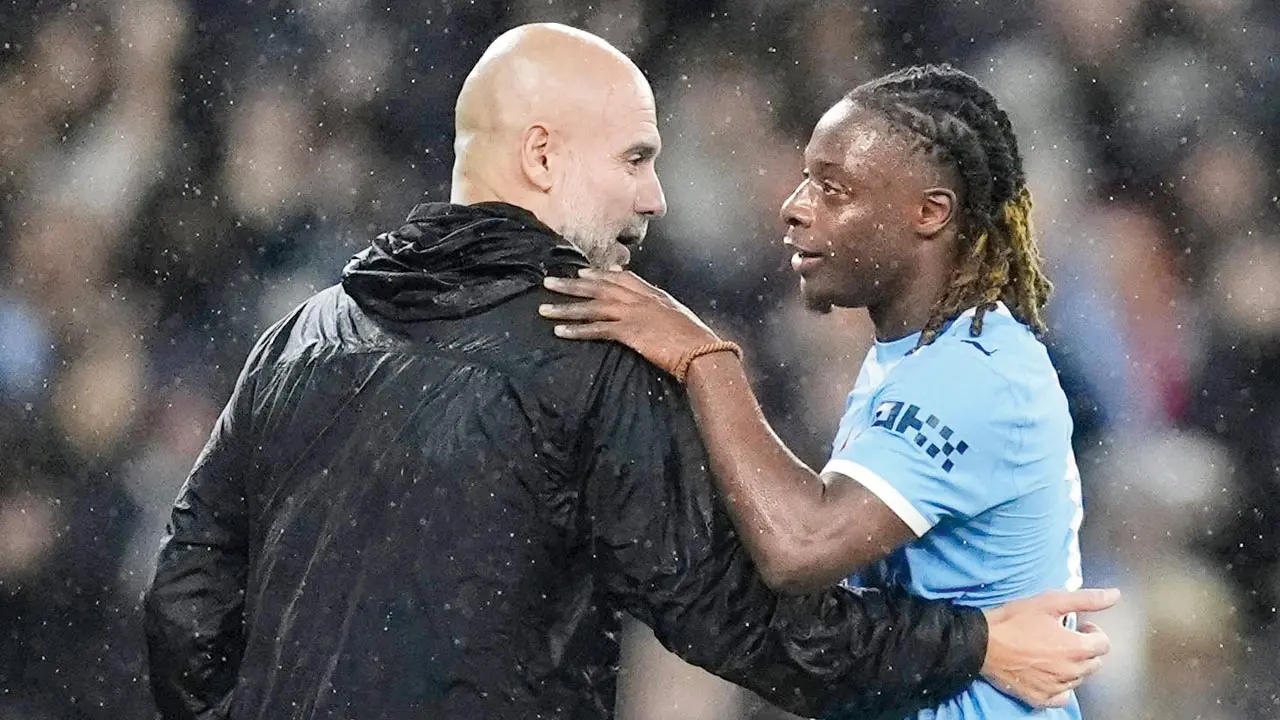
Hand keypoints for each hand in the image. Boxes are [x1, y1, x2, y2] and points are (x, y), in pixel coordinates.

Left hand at [540, 269, 721, 375]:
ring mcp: (633, 313)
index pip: (622, 278)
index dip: (599, 274)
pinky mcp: (629, 332)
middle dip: (572, 284)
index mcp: (652, 294)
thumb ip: (660, 308)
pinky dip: (577, 330)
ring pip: (592, 306)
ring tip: (544, 308)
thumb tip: (653, 307)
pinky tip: (560, 332)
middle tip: (549, 281)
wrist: (702, 350)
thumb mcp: (677, 316)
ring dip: (566, 307)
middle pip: (599, 286)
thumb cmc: (694, 338)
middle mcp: (639, 299)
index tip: (581, 271)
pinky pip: (597, 329)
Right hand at [980, 588, 1119, 707]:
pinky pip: (1062, 697)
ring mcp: (1056, 687)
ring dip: (1073, 665)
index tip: (1079, 626)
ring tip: (1053, 651)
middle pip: (1094, 663)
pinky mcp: (1041, 698)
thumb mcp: (1050, 601)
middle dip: (1085, 649)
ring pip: (1078, 679)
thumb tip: (1115, 595)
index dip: (1093, 632)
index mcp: (1077, 648)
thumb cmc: (1014, 621)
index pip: (1104, 644)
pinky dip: (1060, 686)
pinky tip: (1048, 673)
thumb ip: (1086, 599)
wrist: (983, 643)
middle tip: (1064, 637)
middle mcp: (1071, 671)